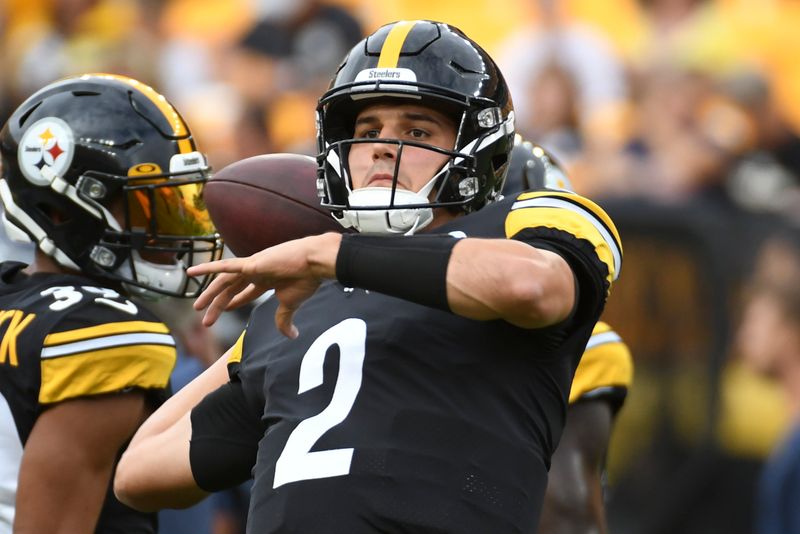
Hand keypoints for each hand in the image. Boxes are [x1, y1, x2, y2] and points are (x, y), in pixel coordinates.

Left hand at [187, 233, 341, 336]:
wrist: (315, 263)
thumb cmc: (307, 280)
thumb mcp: (292, 304)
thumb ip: (285, 319)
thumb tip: (292, 336)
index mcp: (268, 278)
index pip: (246, 291)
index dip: (234, 301)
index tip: (224, 310)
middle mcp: (258, 270)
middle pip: (232, 288)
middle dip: (218, 304)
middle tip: (206, 321)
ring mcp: (253, 265)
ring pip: (225, 281)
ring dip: (210, 294)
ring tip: (197, 308)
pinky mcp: (251, 263)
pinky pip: (224, 267)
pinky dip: (207, 268)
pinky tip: (191, 273)